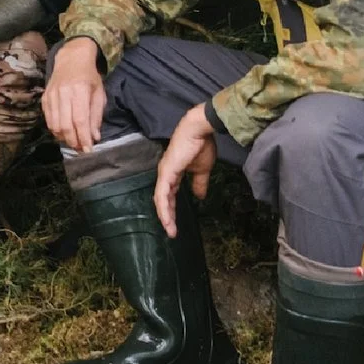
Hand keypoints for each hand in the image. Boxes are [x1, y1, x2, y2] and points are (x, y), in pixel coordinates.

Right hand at [42, 37, 107, 152]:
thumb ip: (96, 116)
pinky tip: (64, 134)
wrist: (71, 59)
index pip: (80, 119)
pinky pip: (48, 119)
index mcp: (80, 90)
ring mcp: (51, 95)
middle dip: (74, 141)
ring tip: (73, 143)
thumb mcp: (99, 93)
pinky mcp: (44, 98)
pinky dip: (55, 130)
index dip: (83, 137)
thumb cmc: (89, 77)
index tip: (88, 150)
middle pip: (66, 125)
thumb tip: (94, 137)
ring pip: (55, 124)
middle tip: (81, 149)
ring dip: (64, 138)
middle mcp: (63, 93)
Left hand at [153, 104, 218, 236]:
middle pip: (163, 199)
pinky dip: (163, 207)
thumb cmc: (201, 146)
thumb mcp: (202, 170)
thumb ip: (199, 183)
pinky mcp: (166, 172)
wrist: (199, 131)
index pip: (171, 195)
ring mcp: (164, 173)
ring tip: (170, 230)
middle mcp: (166, 174)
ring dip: (165, 216)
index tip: (176, 223)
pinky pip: (162, 193)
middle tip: (172, 232)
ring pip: (160, 199)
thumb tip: (200, 197)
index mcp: (173, 173)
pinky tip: (166, 219)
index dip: (172, 209)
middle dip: (167, 216)